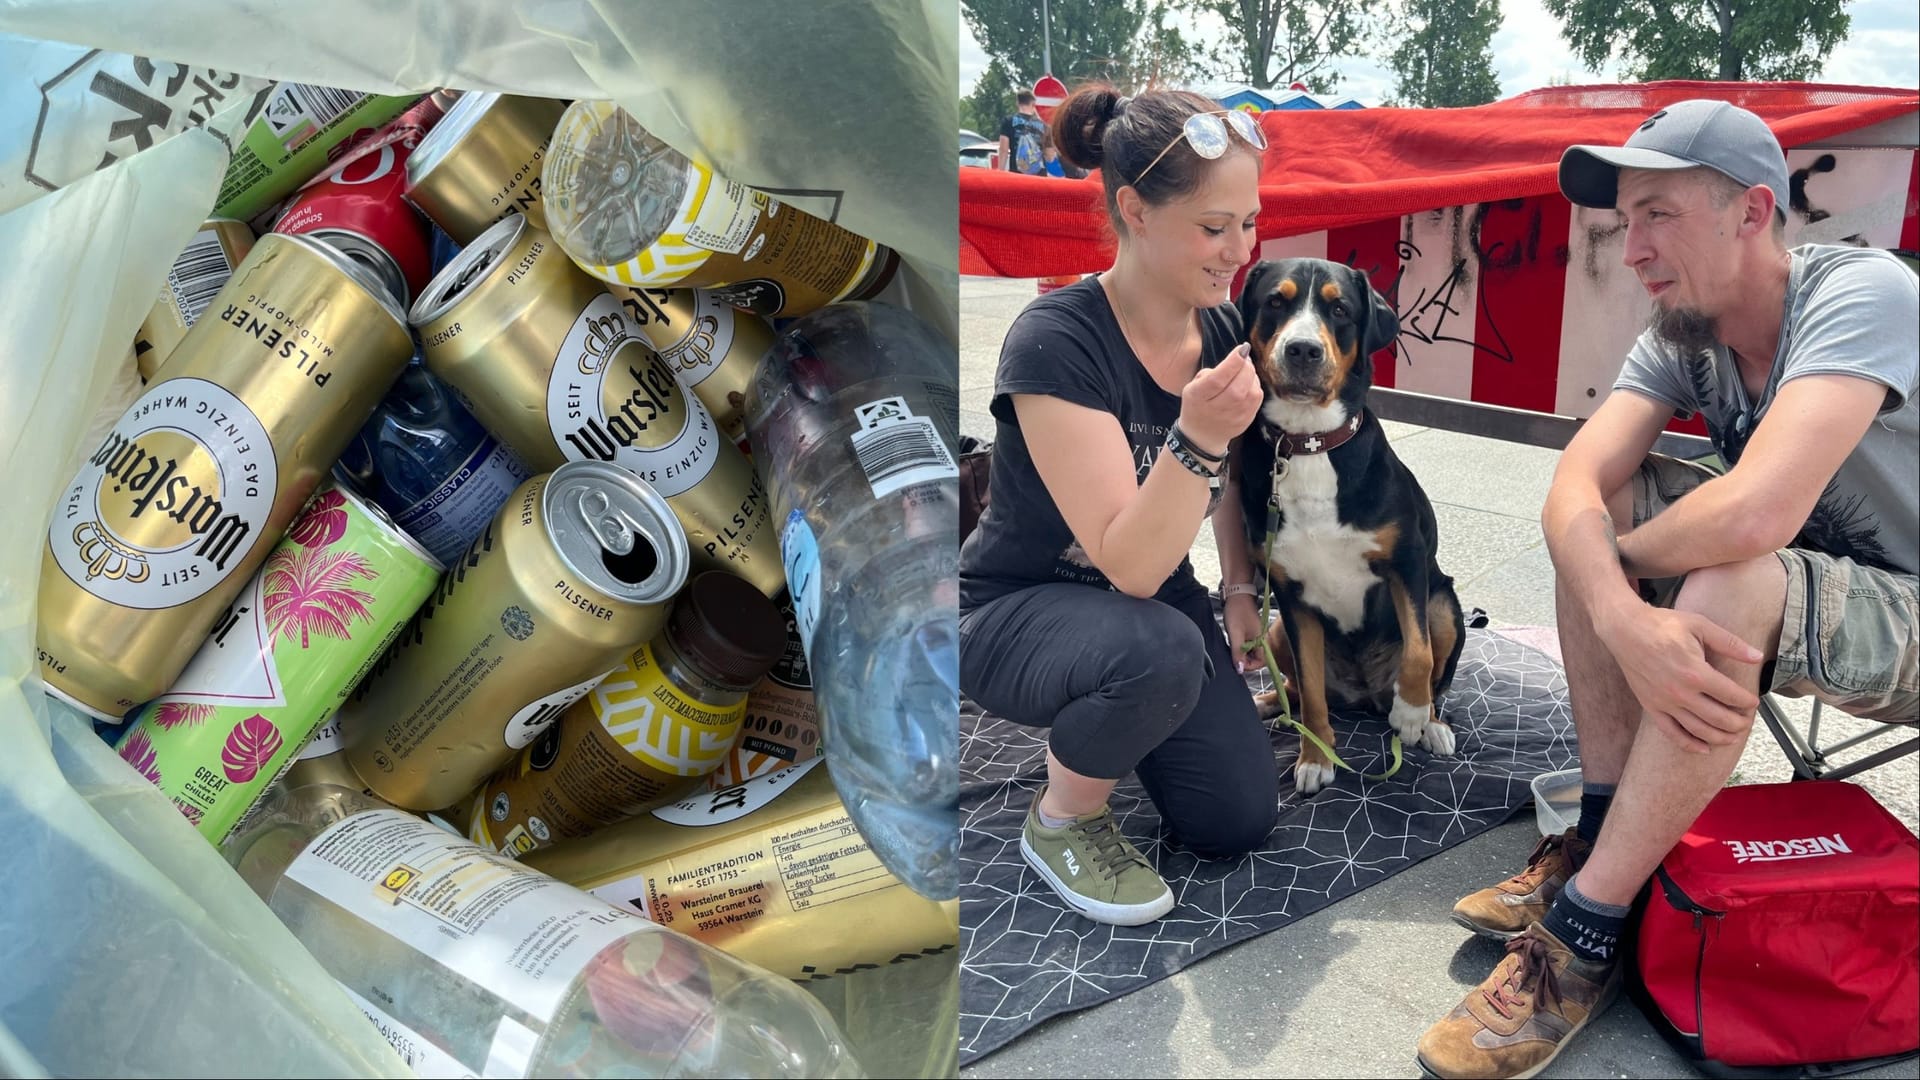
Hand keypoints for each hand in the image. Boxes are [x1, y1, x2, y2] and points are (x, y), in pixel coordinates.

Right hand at [1179, 343, 1261, 456]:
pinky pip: (1257, 398)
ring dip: (1252, 375)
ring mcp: (1234, 417)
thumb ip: (1210, 373)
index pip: (1219, 378)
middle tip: (1244, 357)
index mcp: (1198, 396)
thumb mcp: (1192, 386)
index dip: (1233, 361)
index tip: (1242, 348)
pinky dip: (1255, 386)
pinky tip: (1248, 382)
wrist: (1202, 435)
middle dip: (1246, 366)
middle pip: (1239, 385)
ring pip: (1252, 391)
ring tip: (1245, 370)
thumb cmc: (1197, 405)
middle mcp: (1217, 409)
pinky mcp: (1246, 421)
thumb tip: (1237, 360)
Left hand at [1223, 592, 1265, 674]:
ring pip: (1250, 652)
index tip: (1237, 664)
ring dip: (1241, 654)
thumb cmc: (1237, 612)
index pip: (1260, 663)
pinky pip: (1246, 645)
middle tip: (1232, 656)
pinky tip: (1232, 642)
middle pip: (1255, 659)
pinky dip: (1239, 647)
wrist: (1237, 594)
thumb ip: (1238, 653)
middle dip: (1244, 661)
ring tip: (1232, 647)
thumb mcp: (1235, 634)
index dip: (1249, 666)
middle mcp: (1261, 639)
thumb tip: (1240, 670)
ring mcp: (1255, 636)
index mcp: (1261, 641)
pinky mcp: (1249, 632)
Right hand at [1599, 604, 1764, 751]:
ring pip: (1699, 730)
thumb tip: (1757, 656)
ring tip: (1733, 737)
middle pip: (1719, 718)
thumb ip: (1730, 643)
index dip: (1747, 702)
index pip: (1731, 695)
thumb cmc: (1662, 625)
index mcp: (1696, 672)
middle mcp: (1681, 692)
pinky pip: (1671, 732)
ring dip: (1720, 737)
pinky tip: (1704, 748)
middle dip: (1738, 723)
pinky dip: (1689, 744)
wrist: (1624, 630)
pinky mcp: (1651, 706)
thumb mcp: (1700, 626)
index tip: (1753, 702)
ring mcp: (1664, 702)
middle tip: (1746, 721)